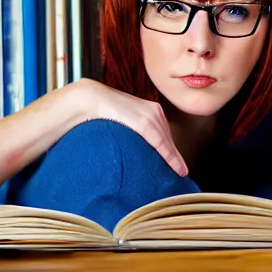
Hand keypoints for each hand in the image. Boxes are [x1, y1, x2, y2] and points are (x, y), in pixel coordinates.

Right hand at [62, 77, 189, 176]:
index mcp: (150, 109)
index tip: (179, 164)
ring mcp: (151, 116)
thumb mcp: (124, 119)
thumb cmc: (102, 111)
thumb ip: (132, 129)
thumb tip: (133, 146)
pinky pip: (161, 143)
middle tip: (180, 171)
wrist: (90, 98)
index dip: (172, 149)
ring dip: (175, 158)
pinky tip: (178, 168)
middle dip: (174, 155)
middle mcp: (154, 111)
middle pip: (168, 138)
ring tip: (180, 173)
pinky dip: (170, 157)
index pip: (165, 133)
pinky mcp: (145, 123)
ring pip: (167, 142)